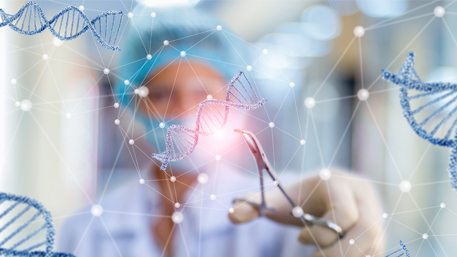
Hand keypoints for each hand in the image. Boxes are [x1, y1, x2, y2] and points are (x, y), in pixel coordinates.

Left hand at [228, 170, 383, 256]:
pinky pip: (376, 252)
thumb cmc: (296, 199)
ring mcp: (376, 212)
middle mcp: (364, 194)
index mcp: (340, 182)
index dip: (323, 234)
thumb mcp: (275, 200)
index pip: (345, 216)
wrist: (320, 196)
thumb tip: (232, 214)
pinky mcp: (380, 229)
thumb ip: (253, 204)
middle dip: (340, 254)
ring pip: (375, 245)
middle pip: (368, 232)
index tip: (300, 240)